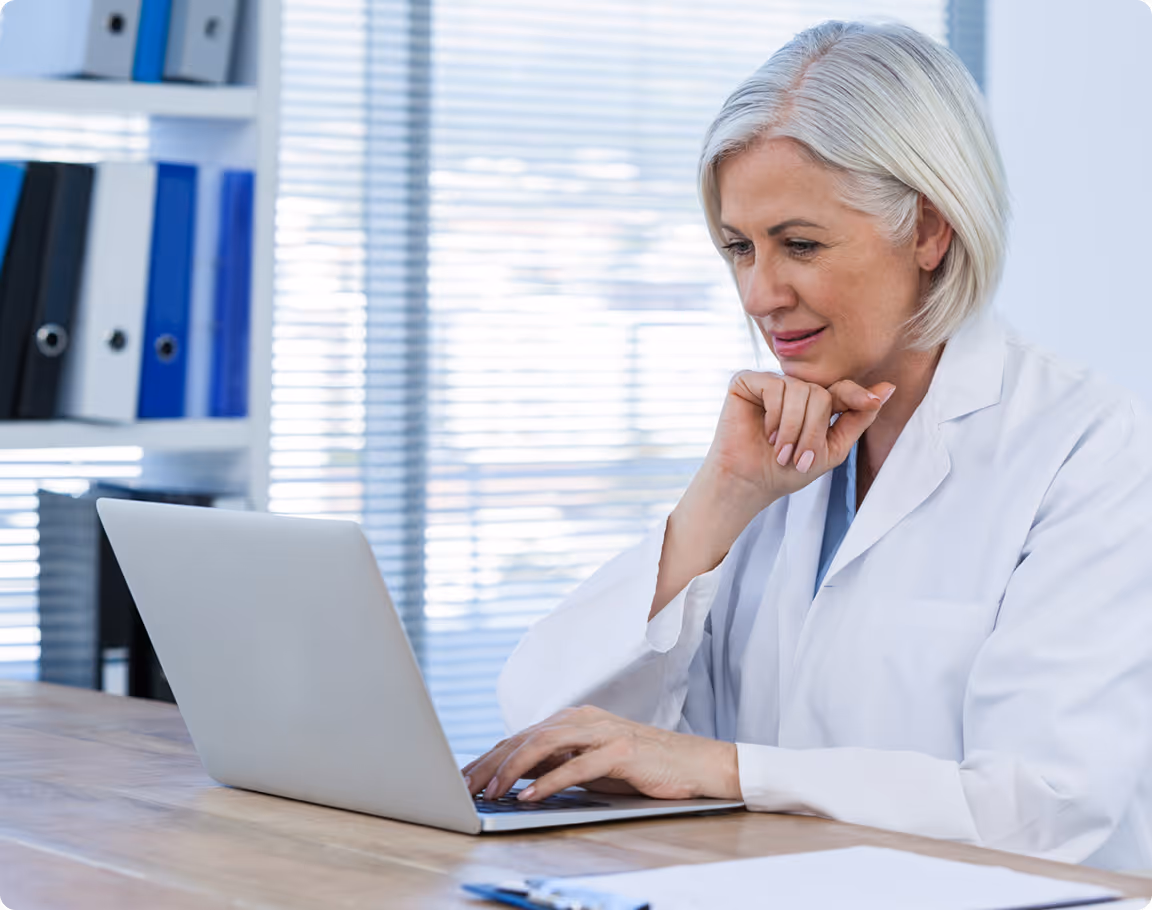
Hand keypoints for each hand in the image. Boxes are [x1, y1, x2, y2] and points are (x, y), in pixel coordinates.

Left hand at [461, 705, 739, 802]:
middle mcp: (584, 719)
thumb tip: (516, 775)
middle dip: (490, 763)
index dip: (489, 757)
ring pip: (544, 745)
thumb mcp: (591, 764)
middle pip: (524, 737)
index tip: (464, 778)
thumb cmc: (642, 766)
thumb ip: (557, 763)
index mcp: (574, 719)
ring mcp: (602, 731)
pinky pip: (575, 766)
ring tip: (491, 792)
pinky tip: (528, 796)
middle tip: (465, 788)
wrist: (695, 763)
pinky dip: (548, 782)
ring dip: (512, 770)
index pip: (521, 736)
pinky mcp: (620, 751)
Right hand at [649, 373, 893, 615]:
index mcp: (814, 402)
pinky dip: (776, 416)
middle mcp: (793, 388)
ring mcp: (770, 382)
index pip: (841, 389)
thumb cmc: (785, 471)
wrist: (749, 484)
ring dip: (794, 429)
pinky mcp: (747, 381)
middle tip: (798, 459)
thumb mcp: (832, 448)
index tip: (872, 401)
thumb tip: (888, 388)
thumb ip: (858, 418)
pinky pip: (775, 387)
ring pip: (801, 391)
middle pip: (821, 394)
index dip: (856, 394)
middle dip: (813, 431)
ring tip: (780, 452)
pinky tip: (767, 434)